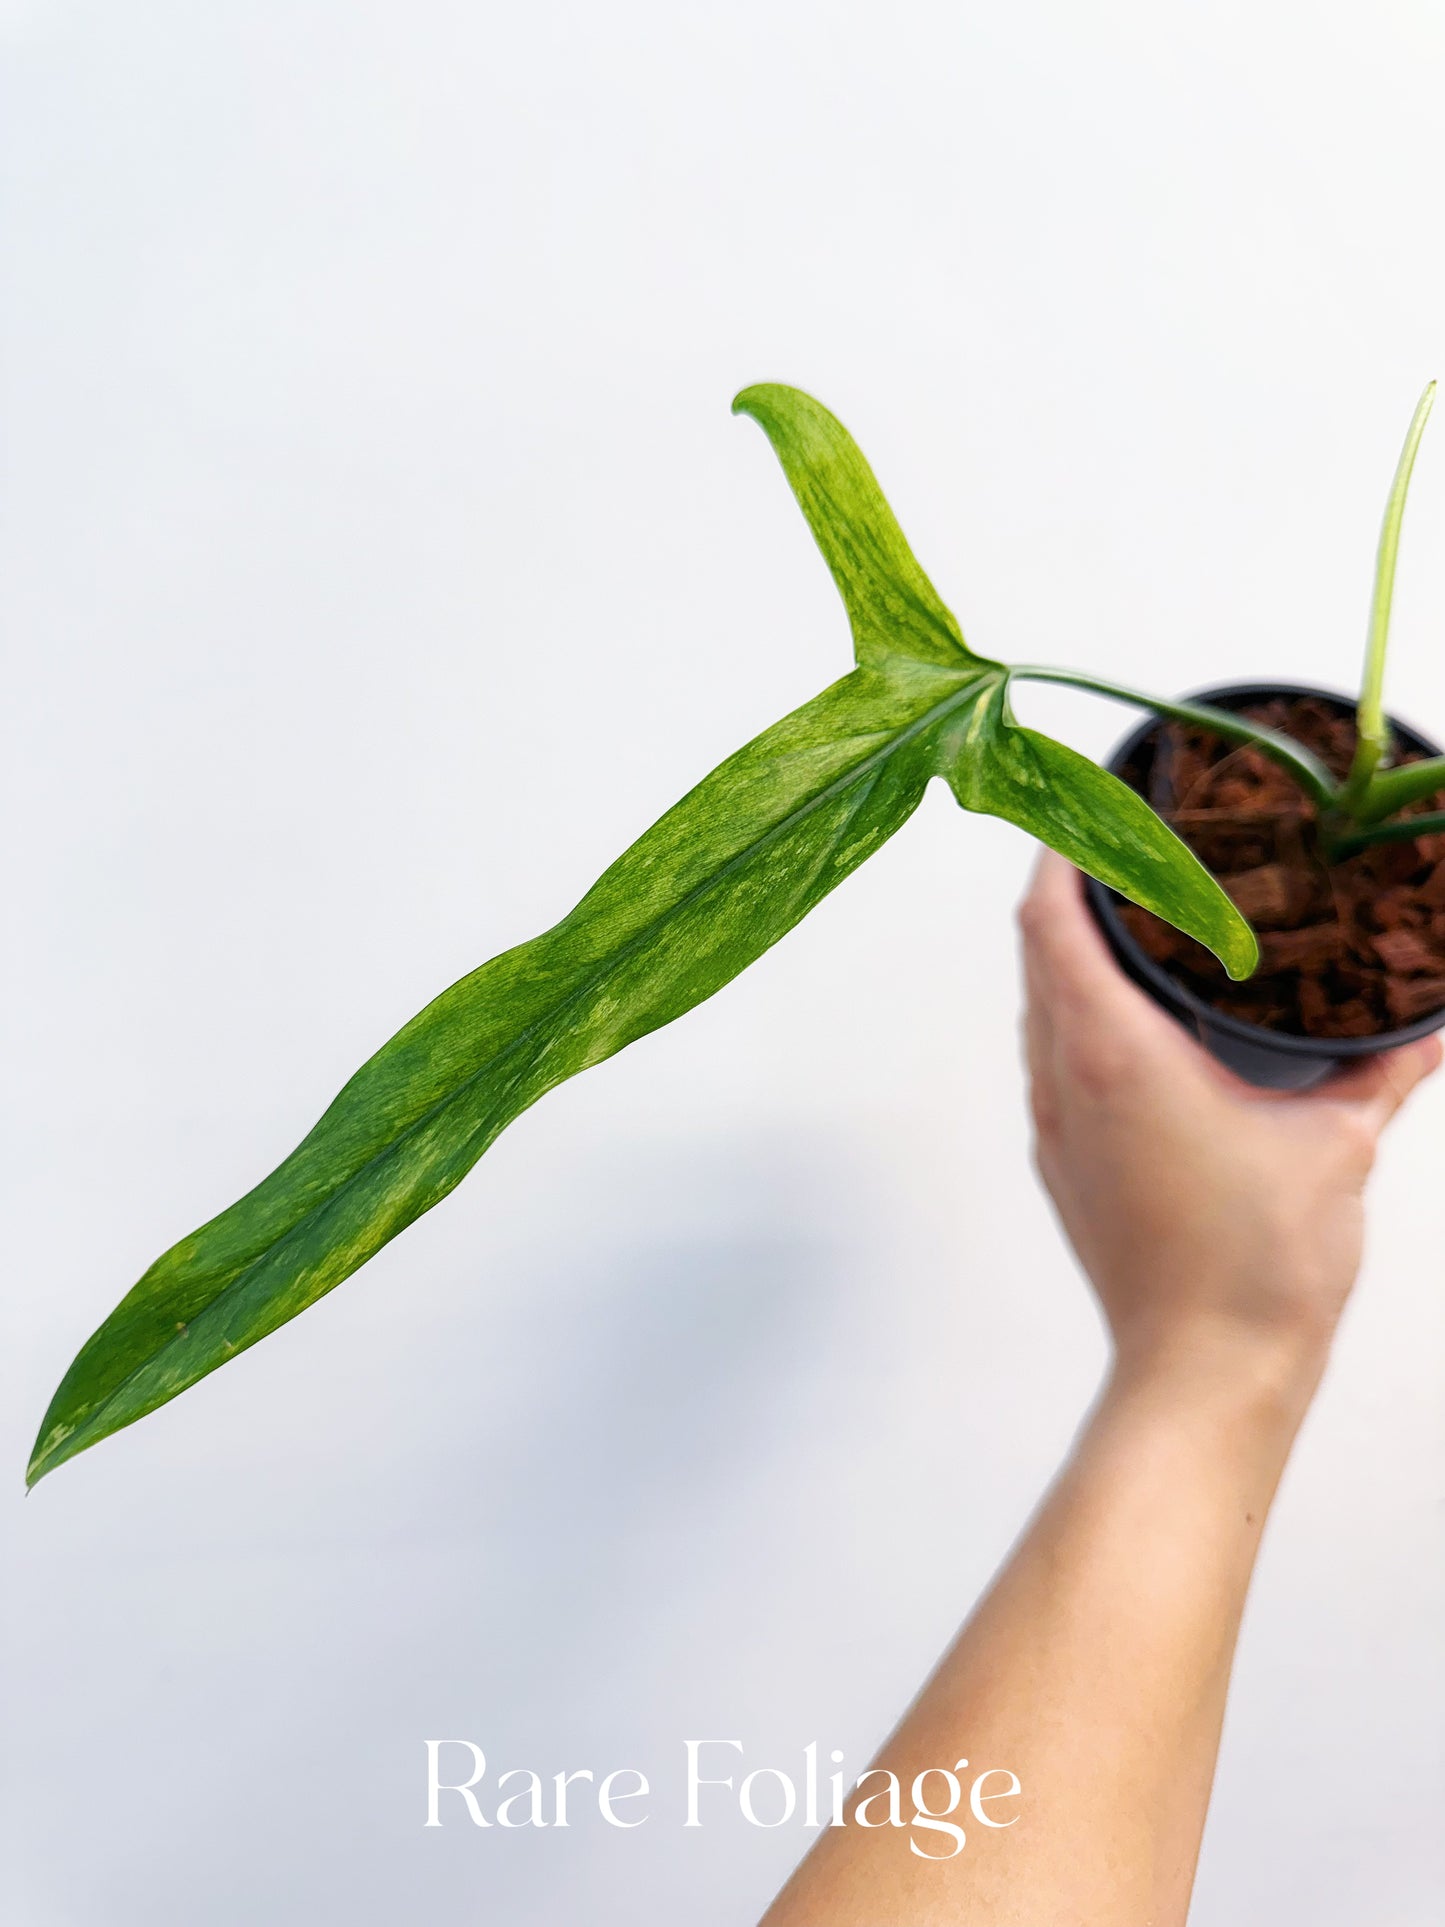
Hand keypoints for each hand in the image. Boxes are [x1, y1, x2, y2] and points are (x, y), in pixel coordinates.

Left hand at [1019, 853, 1440, 1393]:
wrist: (1203, 1372)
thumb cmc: (1257, 1267)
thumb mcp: (1338, 1145)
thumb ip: (1385, 1069)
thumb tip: (1432, 1024)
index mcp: (1113, 1052)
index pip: (1054, 917)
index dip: (1062, 848)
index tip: (1090, 803)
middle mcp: (1063, 1079)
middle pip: (1037, 950)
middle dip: (1071, 885)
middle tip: (1127, 842)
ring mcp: (1053, 1125)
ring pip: (1038, 1005)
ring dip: (1069, 950)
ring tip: (1132, 913)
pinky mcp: (1062, 1163)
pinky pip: (1049, 1058)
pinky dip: (1075, 1010)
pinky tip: (1135, 1014)